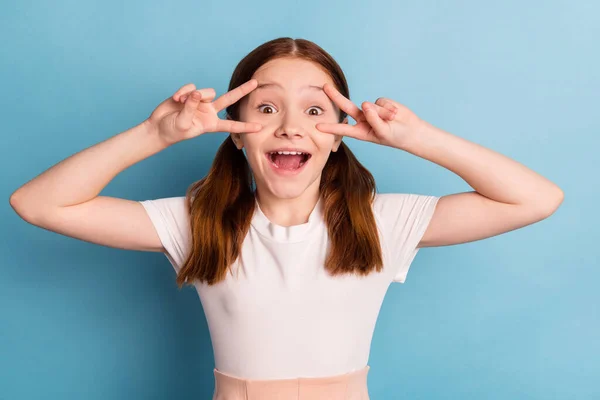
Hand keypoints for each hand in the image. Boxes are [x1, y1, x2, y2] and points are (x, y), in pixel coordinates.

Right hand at [146, 79, 262, 145]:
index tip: (259, 128)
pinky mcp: (190, 94)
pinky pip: (192, 87)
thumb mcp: (183, 123)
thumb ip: (191, 108)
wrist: (158, 126)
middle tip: (255, 83)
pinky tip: (176, 99)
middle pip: (229, 99)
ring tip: (181, 103)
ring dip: (194, 96)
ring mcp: (200, 101)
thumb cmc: (172, 131)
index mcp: (211, 124)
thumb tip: (197, 93)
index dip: (245, 127)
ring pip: (207, 91)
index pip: (231, 125)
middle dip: (242, 90)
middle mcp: (209, 112)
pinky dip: (183, 92)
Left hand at [316, 83, 423, 147]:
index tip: (317, 126)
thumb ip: (373, 120)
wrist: (412, 131)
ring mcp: (371, 110)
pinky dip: (389, 108)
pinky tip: (395, 114)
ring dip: (383, 113)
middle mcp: (363, 120)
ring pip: (370, 106)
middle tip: (325, 87)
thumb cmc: (396, 136)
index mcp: (360, 132)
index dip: (331, 127)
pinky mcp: (380, 103)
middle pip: (347, 107)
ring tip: (392, 120)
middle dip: (336, 96)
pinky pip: (381, 101)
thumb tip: (365, 104)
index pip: (343, 128)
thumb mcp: (383, 132)